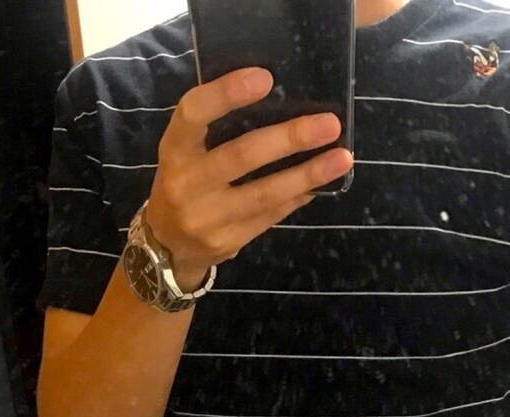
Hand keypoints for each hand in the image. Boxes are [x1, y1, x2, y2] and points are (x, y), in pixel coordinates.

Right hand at [145, 68, 351, 289]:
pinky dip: (297, 197)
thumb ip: (216, 129)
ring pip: (265, 193)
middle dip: (290, 139)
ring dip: (307, 174)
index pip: (195, 113)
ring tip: (341, 158)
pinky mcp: (228, 241)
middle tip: (329, 124)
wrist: (168, 245)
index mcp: (175, 149)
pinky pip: (271, 216)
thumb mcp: (186, 151)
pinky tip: (319, 183)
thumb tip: (280, 103)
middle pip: (242, 156)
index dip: (227, 94)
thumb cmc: (185, 181)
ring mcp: (208, 217)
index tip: (266, 78)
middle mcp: (187, 183)